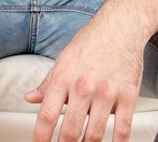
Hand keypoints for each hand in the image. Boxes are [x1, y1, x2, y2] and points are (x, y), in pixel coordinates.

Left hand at [25, 19, 143, 141]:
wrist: (119, 28)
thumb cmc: (89, 43)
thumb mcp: (62, 60)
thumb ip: (46, 83)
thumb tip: (29, 98)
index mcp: (63, 78)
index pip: (47, 115)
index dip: (40, 136)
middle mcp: (83, 87)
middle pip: (70, 129)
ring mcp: (106, 94)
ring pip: (95, 133)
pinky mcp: (128, 97)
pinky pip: (122, 129)